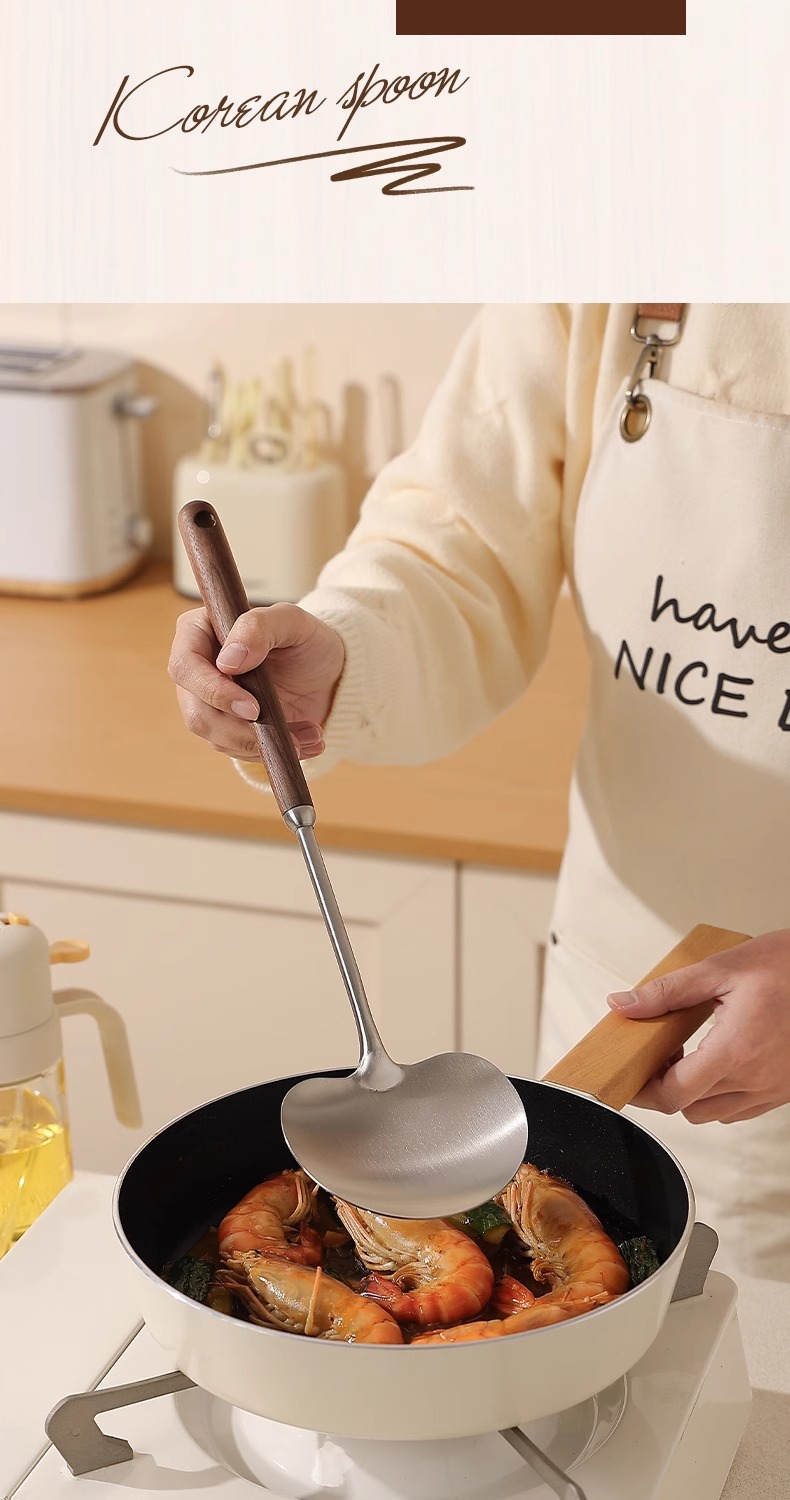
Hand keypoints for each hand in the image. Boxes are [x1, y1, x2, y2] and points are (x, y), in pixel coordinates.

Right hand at [168, 605, 344, 761]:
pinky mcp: (227, 728)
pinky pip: (237, 750)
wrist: (327, 673)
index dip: (212, 692)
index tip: (252, 708)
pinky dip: (271, 751)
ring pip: (215, 738)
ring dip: (262, 744)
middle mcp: (197, 670)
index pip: (185, 666)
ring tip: (306, 736)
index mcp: (199, 632)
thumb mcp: (292, 621)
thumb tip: (227, 662)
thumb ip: (259, 627)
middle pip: (196, 713)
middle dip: (239, 731)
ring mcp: (209, 703)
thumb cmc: (306, 639)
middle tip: (282, 735)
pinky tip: (304, 741)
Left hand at [607, 930, 789, 1123]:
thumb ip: (666, 992)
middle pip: (689, 1108)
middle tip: (656, 1054)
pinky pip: (740, 1109)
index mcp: (737, 1050)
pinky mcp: (784, 1090)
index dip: (643, 1090)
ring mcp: (774, 1088)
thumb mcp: (719, 969)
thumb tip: (623, 1004)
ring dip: (691, 1093)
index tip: (630, 1073)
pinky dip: (719, 1094)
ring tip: (686, 1054)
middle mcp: (757, 1078)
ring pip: (714, 1114)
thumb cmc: (783, 965)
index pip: (675, 1094)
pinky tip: (715, 1060)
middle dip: (663, 1087)